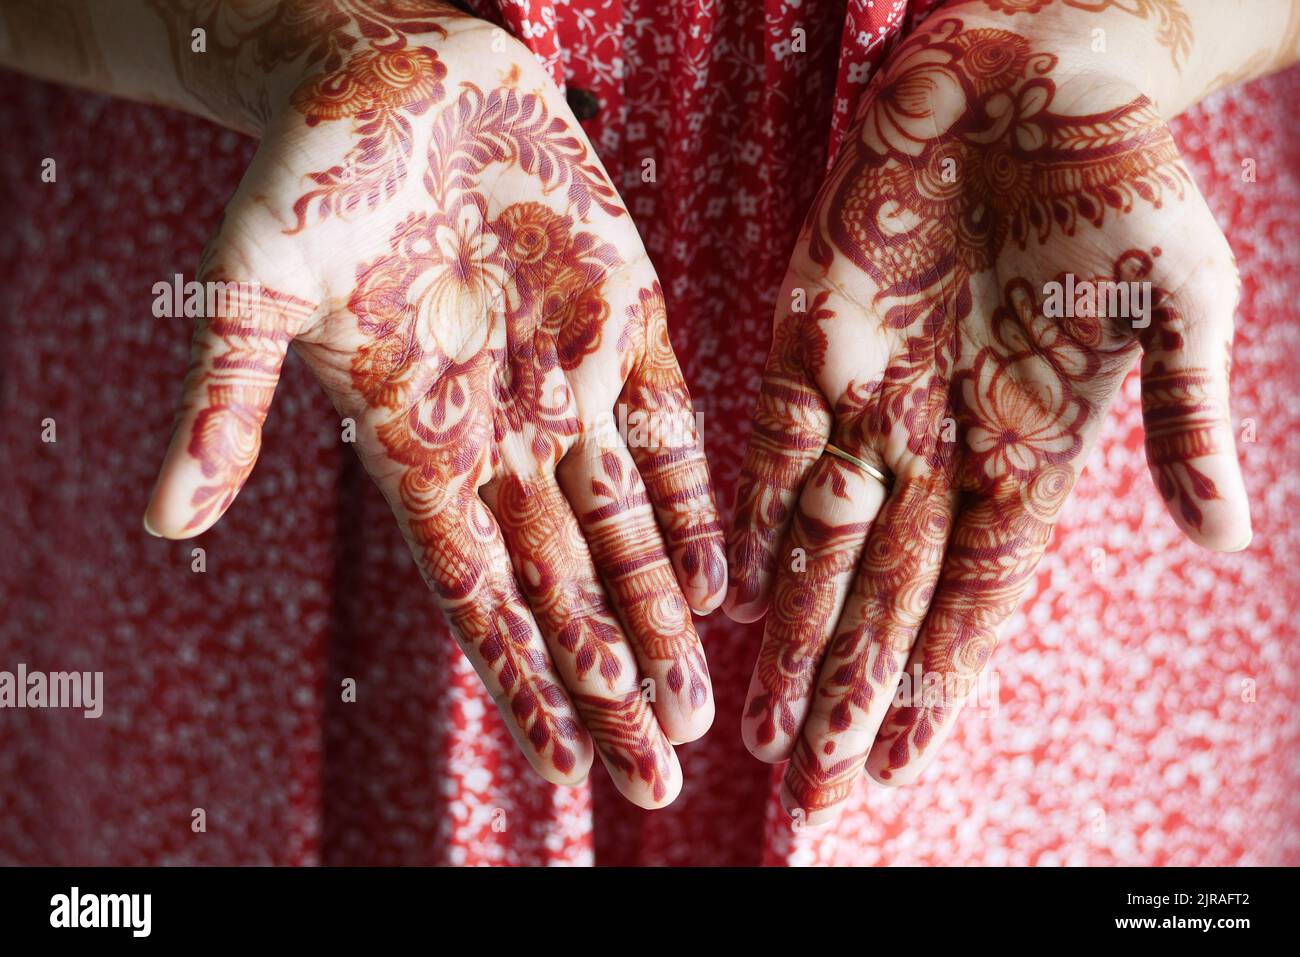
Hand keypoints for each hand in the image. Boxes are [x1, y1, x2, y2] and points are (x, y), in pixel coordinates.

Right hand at [139, 4, 724, 807]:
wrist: (392, 67)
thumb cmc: (312, 169)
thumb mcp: (253, 284)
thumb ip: (224, 401)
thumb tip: (163, 520)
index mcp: (417, 445)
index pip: (477, 597)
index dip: (522, 684)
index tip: (565, 774)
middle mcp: (502, 434)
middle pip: (566, 589)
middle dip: (611, 683)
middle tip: (657, 780)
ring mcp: (570, 382)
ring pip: (628, 531)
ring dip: (663, 620)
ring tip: (694, 713)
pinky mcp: (626, 318)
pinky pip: (673, 431)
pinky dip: (696, 506)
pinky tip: (720, 582)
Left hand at [725, 0, 1261, 822]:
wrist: (1041, 65)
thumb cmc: (1123, 175)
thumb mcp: (1177, 303)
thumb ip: (1182, 422)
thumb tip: (1226, 540)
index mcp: (1025, 446)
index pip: (977, 595)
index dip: (939, 681)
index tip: (902, 764)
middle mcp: (939, 436)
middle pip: (888, 592)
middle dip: (850, 687)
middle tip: (814, 789)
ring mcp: (872, 388)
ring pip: (821, 538)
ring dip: (793, 633)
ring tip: (764, 726)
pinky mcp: (812, 329)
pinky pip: (771, 442)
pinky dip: (750, 518)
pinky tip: (732, 594)